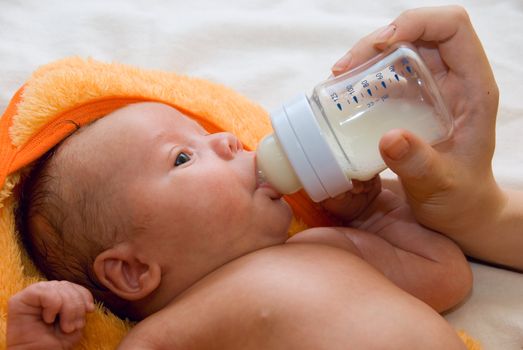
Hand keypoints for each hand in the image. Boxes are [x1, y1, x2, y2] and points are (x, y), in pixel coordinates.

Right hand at [7, 280, 94, 349]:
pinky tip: (48, 319)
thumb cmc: (54, 342)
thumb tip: (87, 303)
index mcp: (57, 295)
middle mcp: (45, 292)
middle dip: (77, 306)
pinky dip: (53, 306)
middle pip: (67, 287)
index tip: (89, 311)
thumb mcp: (75, 323)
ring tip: (65, 327)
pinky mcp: (20, 299)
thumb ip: (81, 308)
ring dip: (68, 309)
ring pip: (58, 288)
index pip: (74, 286)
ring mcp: (32, 294)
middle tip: (73, 326)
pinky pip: (45, 292)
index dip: (84, 296)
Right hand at [331, 6, 501, 240]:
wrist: (459, 211)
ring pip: (398, 50)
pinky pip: (386, 75)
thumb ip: (418, 164)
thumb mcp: (441, 184)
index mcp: (472, 88)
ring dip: (365, 57)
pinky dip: (362, 78)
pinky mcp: (412, 101)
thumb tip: (389, 138)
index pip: (452, 28)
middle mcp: (453, 80)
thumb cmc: (460, 199)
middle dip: (376, 41)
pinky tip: (344, 94)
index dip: (417, 23)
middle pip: (416, 33)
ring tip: (337, 78)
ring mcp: (431, 88)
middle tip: (343, 69)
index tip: (382, 46)